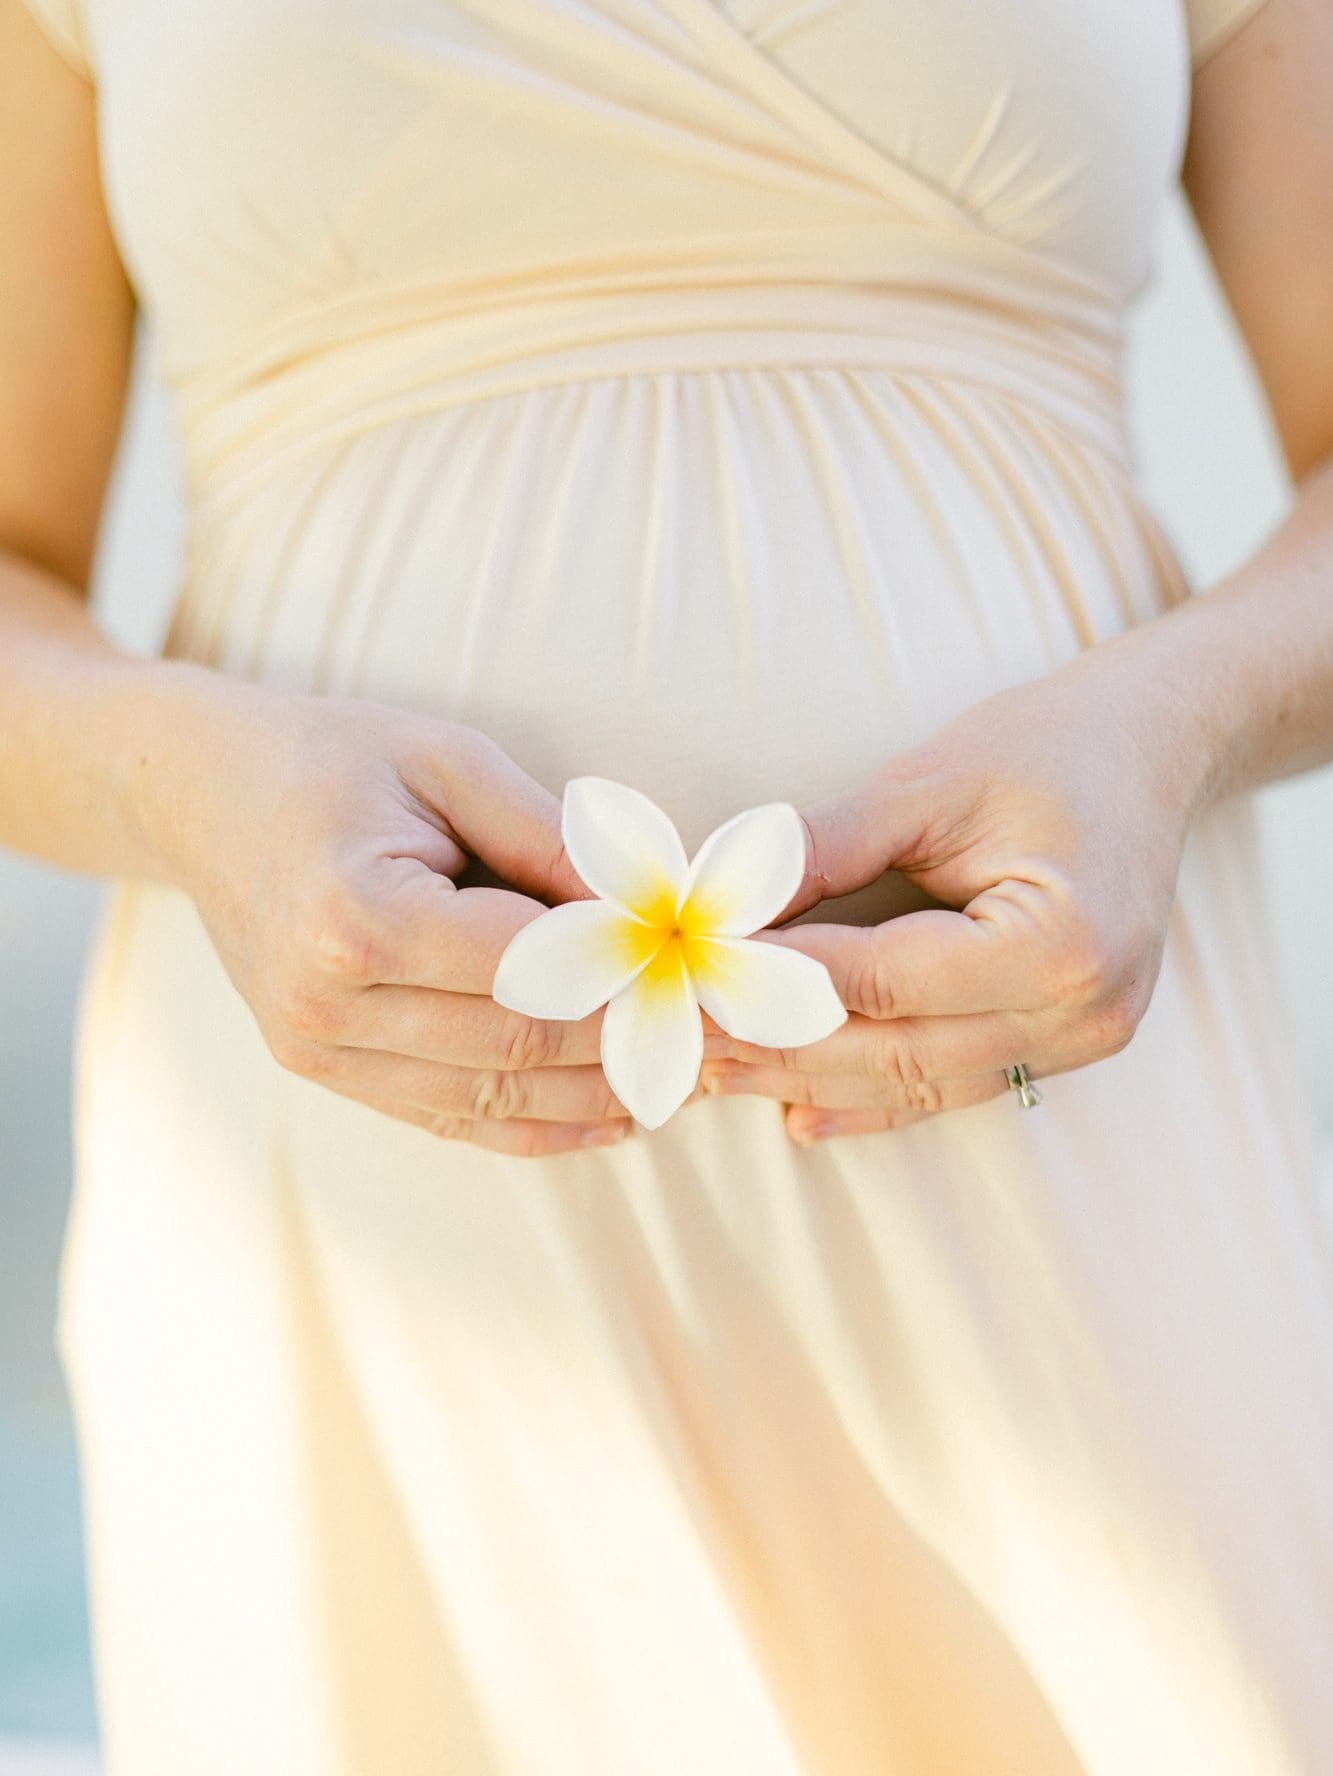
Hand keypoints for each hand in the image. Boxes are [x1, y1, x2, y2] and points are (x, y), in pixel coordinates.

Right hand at [134, 672, 665, 1154]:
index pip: (532, 972)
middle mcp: (327, 1005)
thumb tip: (655, 906)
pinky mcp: (325, 1073)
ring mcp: (317, 1052)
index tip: (716, 974)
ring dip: (605, 1096)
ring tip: (695, 1076)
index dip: (634, 980)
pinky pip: (454, 1119)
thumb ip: (549, 838)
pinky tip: (616, 1114)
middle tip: (730, 1031)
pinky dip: (542, 1126)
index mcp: (354, 918)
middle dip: (637, 1042)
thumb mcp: (446, 759)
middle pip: (521, 1046)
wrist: (199, 797)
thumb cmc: (328, 758)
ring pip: (496, 1100)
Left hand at [698, 635, 1214, 1141]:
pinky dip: (871, 1101)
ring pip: (917, 1084)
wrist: (1149, 750)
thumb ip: (822, 848)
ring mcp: (1081, 1041)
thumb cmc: (1047, 747)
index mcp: (1058, 941)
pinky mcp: (1064, 1047)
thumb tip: (719, 904)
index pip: (883, 979)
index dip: (776, 982)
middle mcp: (1081, 1011)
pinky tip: (796, 1110)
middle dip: (778, 1045)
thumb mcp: (927, 781)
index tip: (692, 974)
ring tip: (717, 1072)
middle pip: (895, 1051)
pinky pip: (953, 1087)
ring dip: (810, 1081)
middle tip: (681, 1034)